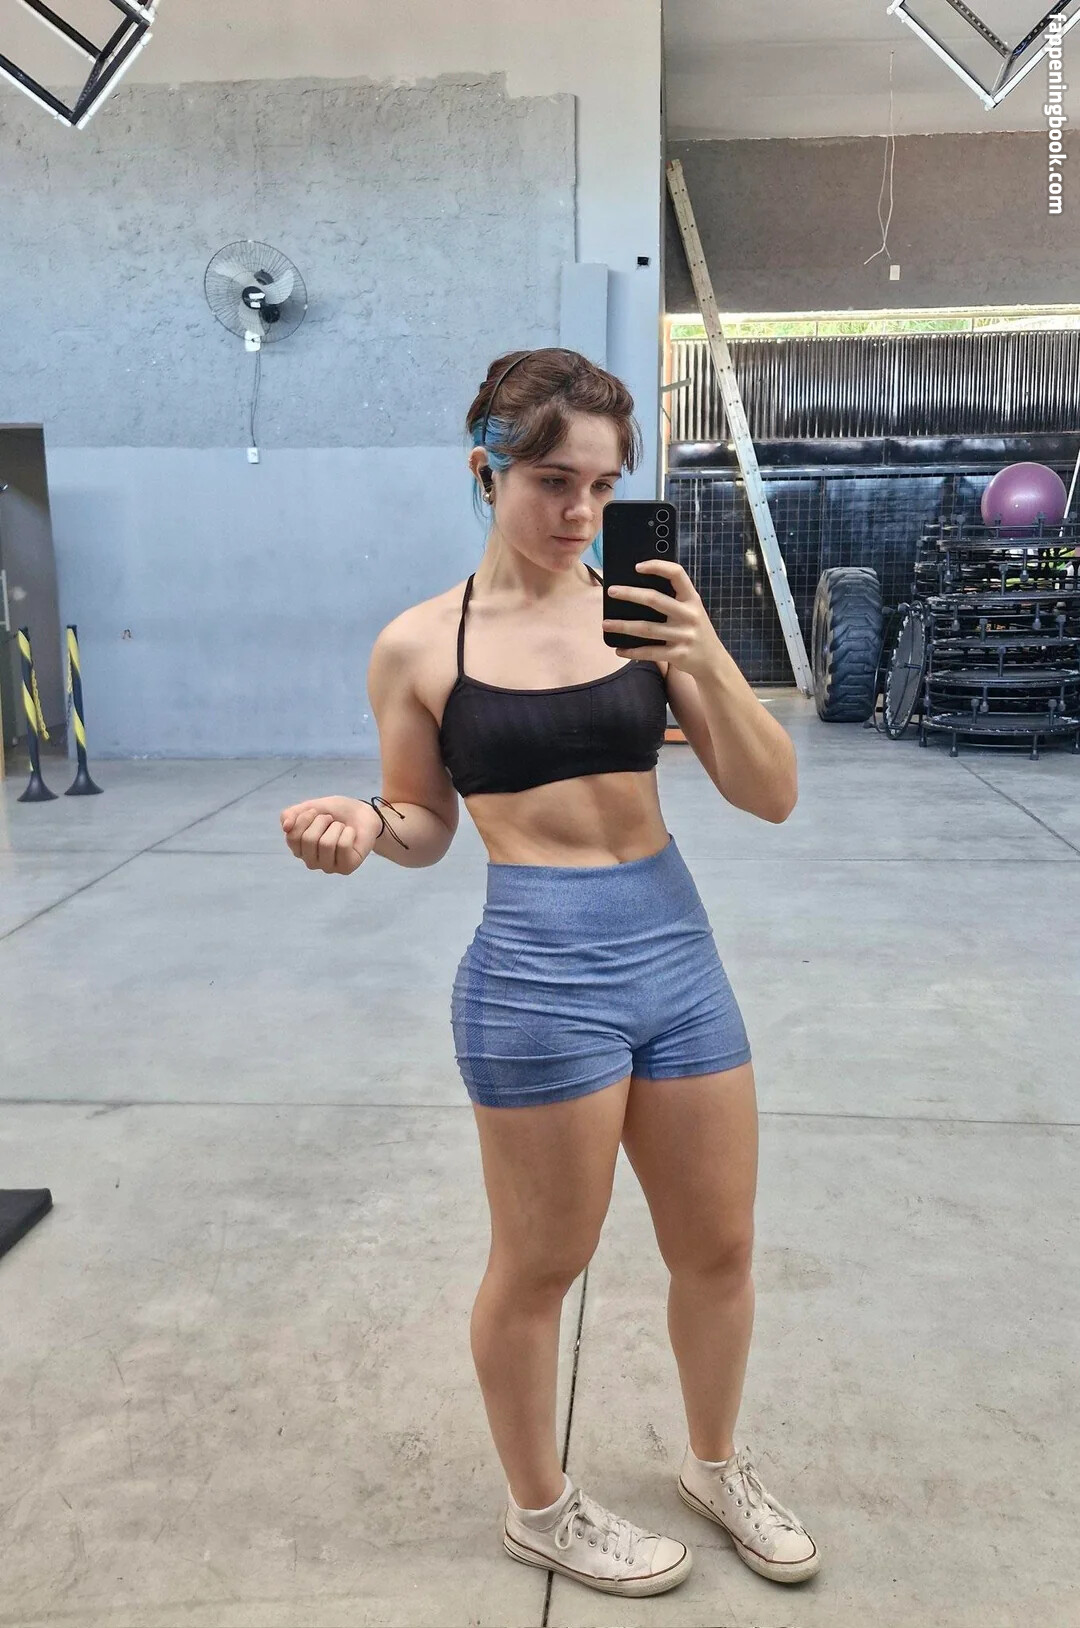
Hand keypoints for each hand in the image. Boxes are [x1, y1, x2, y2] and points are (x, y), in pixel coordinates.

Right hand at [280, 795, 378, 875]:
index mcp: (299, 848)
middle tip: (331, 820)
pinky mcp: (346, 868)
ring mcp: (328, 867)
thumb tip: (285, 827)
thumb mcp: (311, 807)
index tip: (316, 812)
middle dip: (322, 821)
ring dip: (337, 827)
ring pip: (326, 844)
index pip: (292, 836)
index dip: (305, 818)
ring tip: (341, 827)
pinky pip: (343, 846)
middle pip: (308, 840)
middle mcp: (310, 861)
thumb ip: (292, 814)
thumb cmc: (336, 812)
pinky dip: (349, 833)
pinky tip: (351, 834)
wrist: (362, 813)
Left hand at [601, 559, 723, 680]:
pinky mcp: (678, 655)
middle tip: (611, 591)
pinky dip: (632, 651)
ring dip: (623, 626)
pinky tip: (618, 649)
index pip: (677, 574)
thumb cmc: (694, 630)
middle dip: (630, 594)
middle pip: (655, 600)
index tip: (637, 566)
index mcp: (692, 599)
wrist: (713, 661)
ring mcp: (684, 636)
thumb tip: (636, 590)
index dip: (657, 566)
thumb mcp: (691, 610)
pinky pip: (650, 652)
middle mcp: (689, 615)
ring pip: (647, 629)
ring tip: (606, 624)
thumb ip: (673, 600)